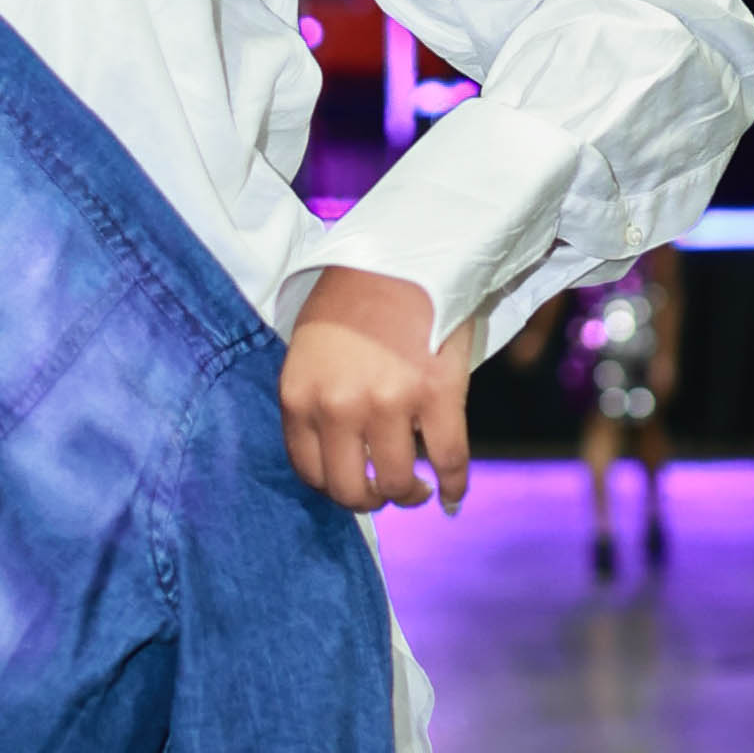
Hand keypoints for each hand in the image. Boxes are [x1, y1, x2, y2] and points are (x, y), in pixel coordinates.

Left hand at [281, 268, 472, 514]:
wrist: (402, 252)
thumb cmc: (353, 296)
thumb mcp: (310, 350)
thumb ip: (318, 399)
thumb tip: (341, 451)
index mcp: (300, 396)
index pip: (309, 471)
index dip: (333, 487)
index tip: (350, 484)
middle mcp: (339, 407)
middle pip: (349, 489)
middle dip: (368, 500)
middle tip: (384, 492)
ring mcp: (389, 404)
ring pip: (397, 482)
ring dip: (407, 495)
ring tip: (416, 489)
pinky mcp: (437, 395)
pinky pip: (448, 460)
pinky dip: (453, 486)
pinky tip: (452, 496)